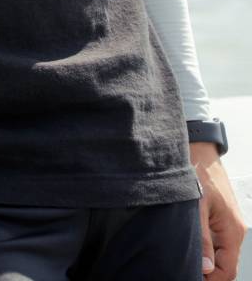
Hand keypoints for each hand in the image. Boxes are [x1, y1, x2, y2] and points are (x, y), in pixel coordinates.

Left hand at [192, 142, 247, 278]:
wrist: (197, 145)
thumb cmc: (197, 170)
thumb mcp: (195, 206)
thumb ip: (201, 238)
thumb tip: (205, 268)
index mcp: (232, 231)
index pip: (228, 271)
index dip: (211, 280)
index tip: (187, 277)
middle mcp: (233, 229)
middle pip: (224, 264)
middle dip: (206, 272)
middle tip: (180, 270)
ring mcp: (225, 222)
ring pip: (218, 252)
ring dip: (203, 258)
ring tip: (180, 258)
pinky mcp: (216, 214)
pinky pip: (213, 238)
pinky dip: (201, 245)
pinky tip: (184, 242)